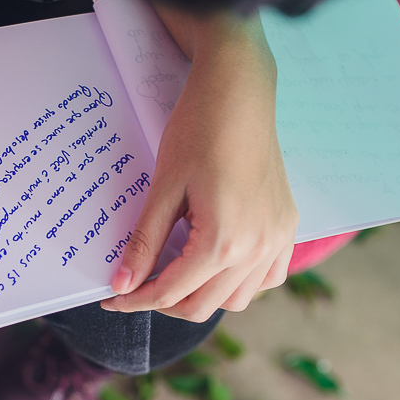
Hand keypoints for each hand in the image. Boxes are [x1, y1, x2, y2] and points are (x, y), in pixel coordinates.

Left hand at [100, 10, 296, 318]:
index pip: (171, 291)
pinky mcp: (287, 227)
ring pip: (238, 299)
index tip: (112, 299)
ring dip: (202, 297)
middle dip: (164, 303)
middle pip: (203, 306)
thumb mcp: (163, 189)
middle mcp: (257, 249)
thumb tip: (122, 285)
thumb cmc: (197, 131)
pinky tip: (216, 265)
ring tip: (173, 274)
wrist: (239, 93)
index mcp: (223, 241)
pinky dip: (240, 282)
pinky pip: (267, 277)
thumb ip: (144, 242)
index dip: (136, 300)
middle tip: (136, 287)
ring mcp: (277, 239)